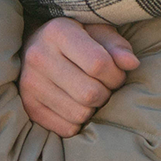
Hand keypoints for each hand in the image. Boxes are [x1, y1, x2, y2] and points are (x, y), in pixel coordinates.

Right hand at [20, 19, 139, 137]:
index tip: (117, 74)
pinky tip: (76, 105)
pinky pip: (66, 129)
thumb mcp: (98, 32)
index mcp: (58, 32)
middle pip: (89, 93)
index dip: (116, 75)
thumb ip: (117, 46)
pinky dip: (78, 122)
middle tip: (105, 86)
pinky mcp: (28, 106)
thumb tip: (132, 64)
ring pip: (79, 114)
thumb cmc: (77, 38)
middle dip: (106, 93)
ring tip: (91, 95)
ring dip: (93, 109)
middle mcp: (38, 56)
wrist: (37, 46)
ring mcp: (30, 83)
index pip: (98, 64)